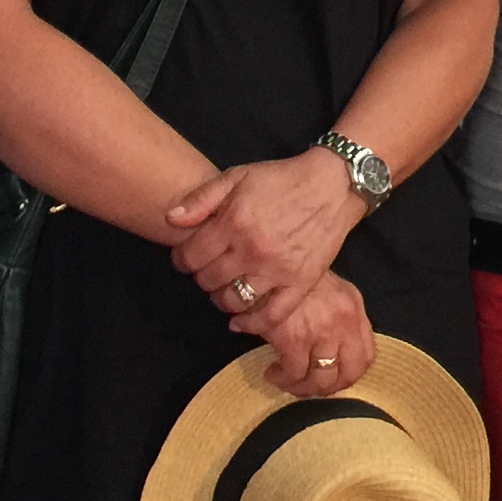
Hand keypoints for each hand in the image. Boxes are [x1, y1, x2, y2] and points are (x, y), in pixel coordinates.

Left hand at [166, 150, 362, 311]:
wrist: (331, 186)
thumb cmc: (281, 179)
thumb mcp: (238, 176)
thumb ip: (201, 198)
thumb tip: (170, 219)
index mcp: (234, 222)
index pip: (191, 257)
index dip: (182, 259)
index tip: (187, 257)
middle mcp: (253, 250)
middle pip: (209, 280)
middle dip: (201, 276)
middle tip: (207, 270)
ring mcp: (278, 271)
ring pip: (234, 301)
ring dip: (221, 299)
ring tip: (223, 289)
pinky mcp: (300, 284)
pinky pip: (271, 316)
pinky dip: (251, 324)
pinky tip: (239, 321)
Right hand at [243, 273, 378, 396]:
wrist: (266, 263)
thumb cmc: (292, 273)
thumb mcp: (327, 287)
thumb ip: (337, 314)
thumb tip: (331, 348)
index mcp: (353, 307)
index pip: (367, 355)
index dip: (351, 374)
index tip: (333, 378)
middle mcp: (343, 322)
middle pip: (349, 373)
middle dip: (329, 388)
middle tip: (310, 387)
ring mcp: (321, 332)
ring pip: (321, 380)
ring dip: (303, 388)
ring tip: (287, 381)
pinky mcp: (295, 339)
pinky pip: (294, 374)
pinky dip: (283, 380)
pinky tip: (273, 373)